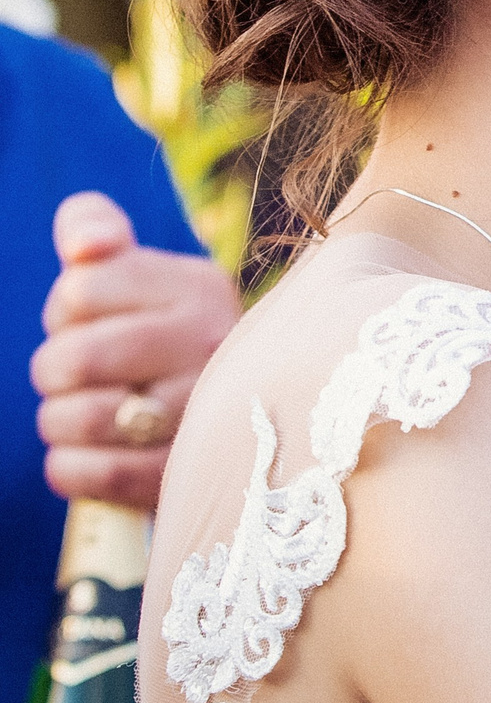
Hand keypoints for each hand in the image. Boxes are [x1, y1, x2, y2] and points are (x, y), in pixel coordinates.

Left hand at [32, 193, 238, 508]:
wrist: (226, 419)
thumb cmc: (153, 335)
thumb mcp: (133, 273)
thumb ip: (95, 229)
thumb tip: (84, 247)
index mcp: (197, 287)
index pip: (78, 292)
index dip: (65, 313)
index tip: (94, 322)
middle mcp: (212, 344)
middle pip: (71, 358)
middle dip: (53, 371)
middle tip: (77, 377)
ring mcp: (203, 412)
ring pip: (76, 419)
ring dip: (60, 422)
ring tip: (87, 416)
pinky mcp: (181, 474)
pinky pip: (90, 473)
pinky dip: (69, 468)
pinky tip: (88, 455)